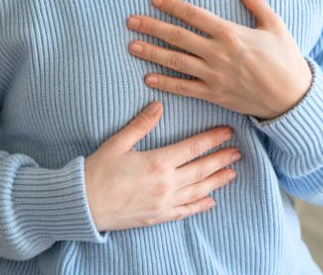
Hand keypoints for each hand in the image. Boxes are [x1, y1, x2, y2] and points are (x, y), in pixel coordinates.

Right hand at [83, 101, 240, 231]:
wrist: (83, 204)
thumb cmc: (98, 171)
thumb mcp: (118, 143)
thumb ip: (141, 124)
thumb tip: (159, 105)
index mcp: (158, 162)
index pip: (193, 148)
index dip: (212, 139)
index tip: (228, 132)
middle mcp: (166, 184)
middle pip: (201, 169)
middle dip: (222, 159)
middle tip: (238, 152)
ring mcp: (164, 202)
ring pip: (198, 190)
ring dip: (217, 181)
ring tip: (232, 173)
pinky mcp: (158, 217)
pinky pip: (185, 211)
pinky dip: (200, 206)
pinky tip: (211, 201)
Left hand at [127, 0, 312, 119]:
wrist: (291, 97)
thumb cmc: (285, 58)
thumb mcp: (275, 25)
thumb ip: (255, 2)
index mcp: (231, 33)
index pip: (194, 15)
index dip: (172, 6)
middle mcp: (218, 53)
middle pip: (178, 37)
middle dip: (152, 27)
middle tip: (131, 21)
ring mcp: (214, 76)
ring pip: (176, 62)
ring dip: (152, 53)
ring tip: (132, 45)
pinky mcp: (214, 94)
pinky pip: (184, 88)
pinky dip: (165, 82)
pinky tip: (148, 77)